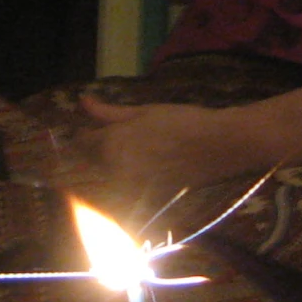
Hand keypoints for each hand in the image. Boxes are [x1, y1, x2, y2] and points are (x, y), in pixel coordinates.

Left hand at [68, 96, 269, 210]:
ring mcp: (130, 189)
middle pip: (91, 163)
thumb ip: (108, 112)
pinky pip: (125, 190)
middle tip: (114, 139)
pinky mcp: (145, 199)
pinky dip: (127, 181)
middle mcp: (114, 171)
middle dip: (94, 152)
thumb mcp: (143, 111)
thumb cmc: (181, 121)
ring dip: (109, 168)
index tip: (91, 127)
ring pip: (107, 178)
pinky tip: (145, 167)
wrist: (219, 147)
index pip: (82, 143)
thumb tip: (82, 101)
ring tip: (133, 152)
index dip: (84, 133)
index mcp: (111, 146)